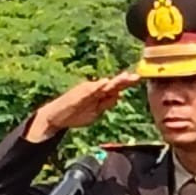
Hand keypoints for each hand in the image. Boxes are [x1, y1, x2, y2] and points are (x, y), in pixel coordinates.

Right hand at [26, 72, 141, 141]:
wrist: (57, 118)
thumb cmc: (76, 114)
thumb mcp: (96, 112)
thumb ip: (106, 104)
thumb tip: (119, 96)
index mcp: (99, 93)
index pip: (115, 87)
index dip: (126, 83)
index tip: (138, 78)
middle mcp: (94, 89)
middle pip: (112, 84)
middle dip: (124, 80)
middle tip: (137, 76)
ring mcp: (86, 91)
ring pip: (103, 85)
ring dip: (114, 81)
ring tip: (125, 77)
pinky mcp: (79, 95)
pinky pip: (89, 91)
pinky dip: (97, 87)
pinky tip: (105, 83)